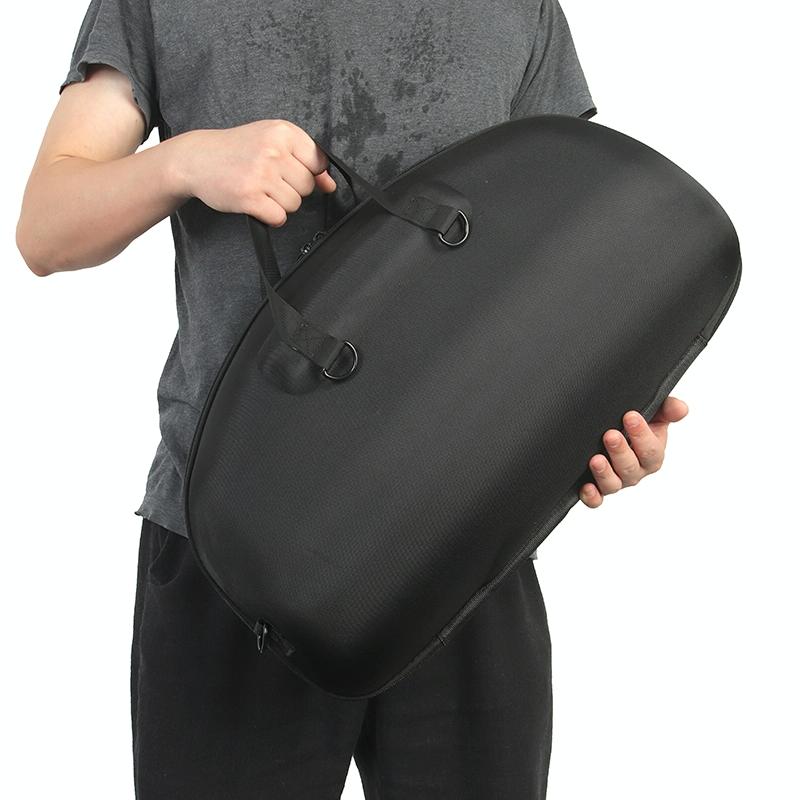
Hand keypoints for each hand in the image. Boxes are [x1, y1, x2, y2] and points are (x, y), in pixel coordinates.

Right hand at [171, 119, 336, 226]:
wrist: (197, 158)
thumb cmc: (237, 150)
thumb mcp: (272, 142)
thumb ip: (304, 160)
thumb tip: (330, 185)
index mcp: (282, 132)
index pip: (319, 162)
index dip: (308, 173)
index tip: (289, 171)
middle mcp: (273, 150)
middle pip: (307, 186)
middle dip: (292, 189)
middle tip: (269, 180)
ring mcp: (261, 174)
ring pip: (294, 204)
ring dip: (280, 204)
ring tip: (260, 190)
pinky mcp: (249, 197)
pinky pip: (279, 217)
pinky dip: (270, 216)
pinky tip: (257, 203)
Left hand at [579, 396, 688, 507]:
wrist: (610, 432)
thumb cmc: (634, 424)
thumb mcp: (654, 414)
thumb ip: (668, 409)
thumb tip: (681, 409)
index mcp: (651, 455)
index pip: (651, 450)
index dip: (642, 435)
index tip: (630, 416)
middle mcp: (635, 471)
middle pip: (630, 468)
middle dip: (620, 452)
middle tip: (610, 435)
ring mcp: (616, 481)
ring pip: (613, 484)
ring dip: (604, 473)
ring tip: (596, 459)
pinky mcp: (597, 488)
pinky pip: (596, 500)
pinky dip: (592, 497)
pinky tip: (586, 487)